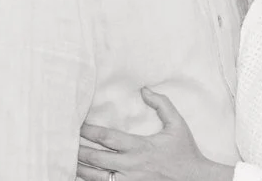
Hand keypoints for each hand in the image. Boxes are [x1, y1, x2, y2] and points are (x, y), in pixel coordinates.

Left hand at [77, 88, 232, 180]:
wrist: (196, 180)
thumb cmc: (186, 152)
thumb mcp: (177, 124)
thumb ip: (162, 104)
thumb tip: (145, 89)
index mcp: (140, 147)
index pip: (108, 138)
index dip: (89, 132)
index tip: (77, 126)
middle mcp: (131, 166)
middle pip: (96, 159)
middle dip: (79, 151)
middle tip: (65, 143)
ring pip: (96, 178)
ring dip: (81, 169)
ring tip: (68, 161)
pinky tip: (83, 177)